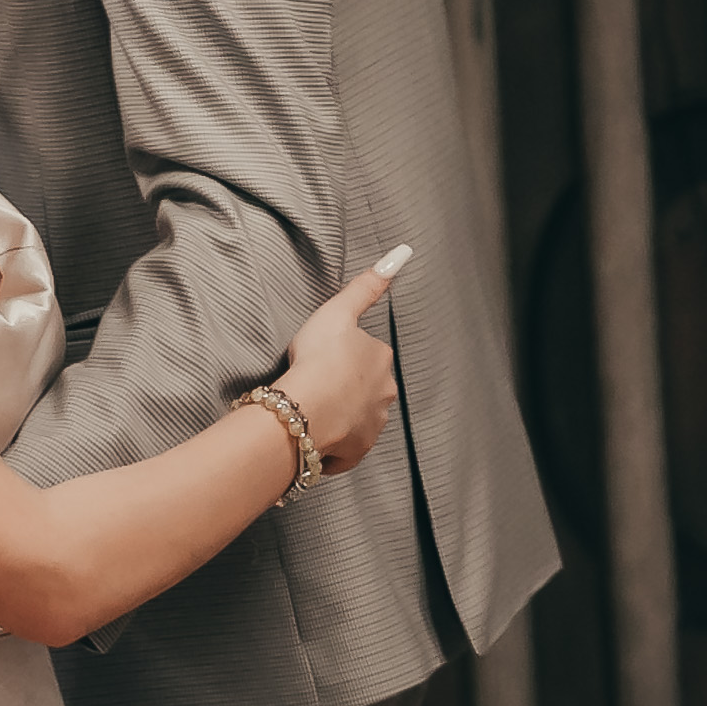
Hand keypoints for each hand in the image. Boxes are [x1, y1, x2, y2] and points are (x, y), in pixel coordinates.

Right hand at [279, 263, 401, 475]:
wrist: (305, 409)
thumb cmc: (318, 358)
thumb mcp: (338, 311)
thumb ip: (367, 286)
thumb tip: (401, 254)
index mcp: (382, 360)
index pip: (368, 354)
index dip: (343, 354)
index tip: (323, 357)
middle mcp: (385, 395)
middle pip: (365, 387)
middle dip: (346, 387)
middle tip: (315, 383)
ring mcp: (372, 426)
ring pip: (357, 417)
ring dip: (341, 415)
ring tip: (312, 408)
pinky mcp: (356, 451)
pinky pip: (346, 448)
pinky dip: (334, 443)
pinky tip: (314, 433)